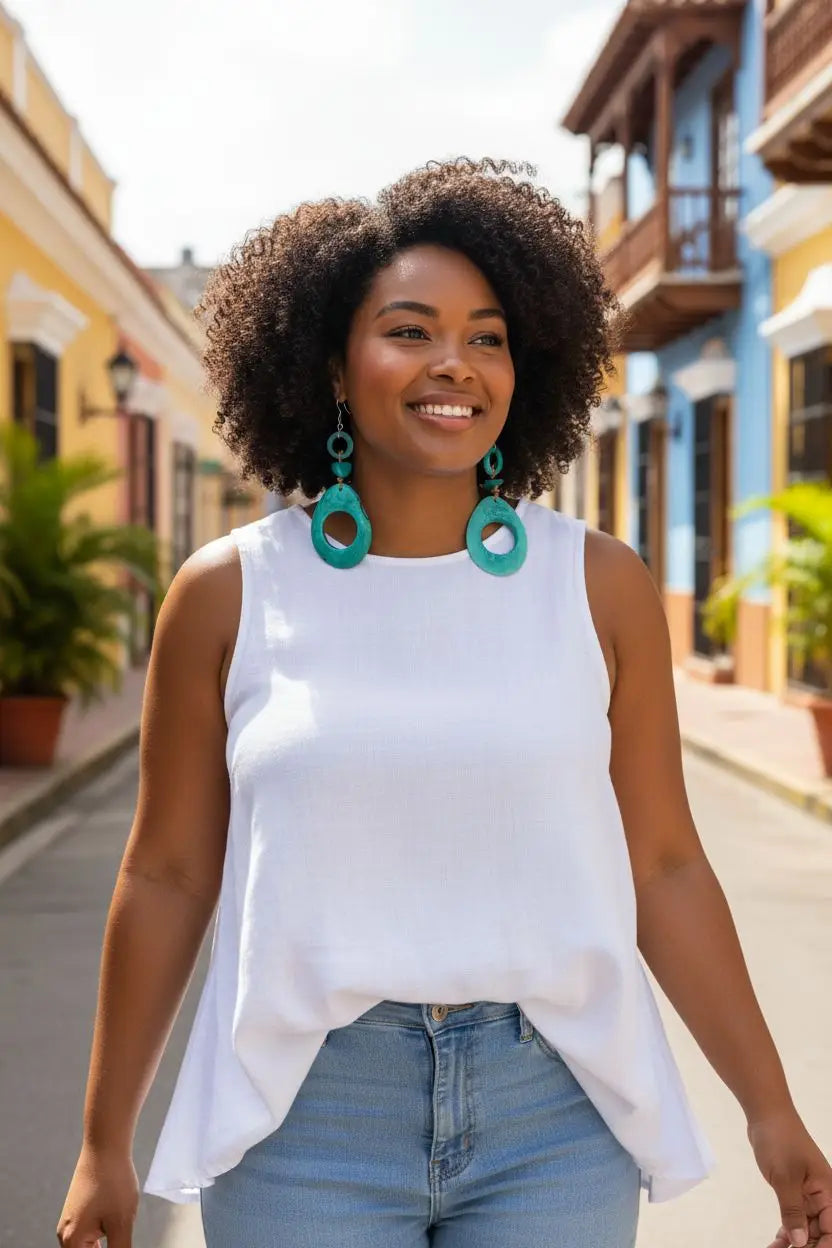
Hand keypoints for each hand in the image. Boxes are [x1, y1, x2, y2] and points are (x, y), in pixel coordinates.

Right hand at [56, 1146, 138, 1247]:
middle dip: (107, 1247)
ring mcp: (71, 1220)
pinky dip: (104, 1233)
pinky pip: (90, 1232)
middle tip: (120, 1235)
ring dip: (107, 1243)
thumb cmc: (112, 1180)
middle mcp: (65, 1233)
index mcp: (71, 1241)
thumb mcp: (122, 1223)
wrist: (105, 1145)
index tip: (119, 1243)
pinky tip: (117, 1219)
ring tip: (120, 1222)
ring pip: (90, 1245)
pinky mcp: (79, 1209)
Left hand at [747, 1109, 831, 1247]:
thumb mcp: (785, 1178)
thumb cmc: (780, 1140)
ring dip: (795, 1241)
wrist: (767, 1115)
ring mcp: (808, 1193)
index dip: (822, 1246)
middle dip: (806, 1246)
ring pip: (806, 1226)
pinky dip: (788, 1228)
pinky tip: (778, 1241)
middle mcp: (822, 1196)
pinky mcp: (794, 1190)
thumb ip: (793, 1211)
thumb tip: (800, 1242)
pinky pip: (795, 1216)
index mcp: (828, 1192)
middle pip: (821, 1231)